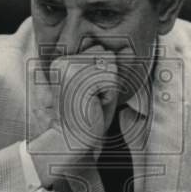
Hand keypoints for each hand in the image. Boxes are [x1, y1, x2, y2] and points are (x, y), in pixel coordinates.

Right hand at [28, 46, 119, 184]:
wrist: (72, 141)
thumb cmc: (86, 117)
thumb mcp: (97, 86)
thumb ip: (108, 65)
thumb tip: (128, 50)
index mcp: (62, 61)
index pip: (101, 52)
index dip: (103, 76)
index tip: (88, 94)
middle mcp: (62, 60)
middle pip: (106, 55)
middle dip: (106, 79)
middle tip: (90, 100)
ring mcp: (68, 67)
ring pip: (110, 65)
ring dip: (108, 86)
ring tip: (92, 102)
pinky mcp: (77, 76)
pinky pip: (111, 77)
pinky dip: (109, 93)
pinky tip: (94, 104)